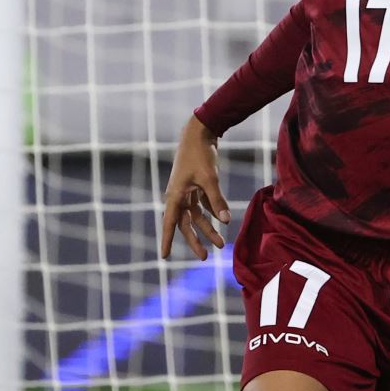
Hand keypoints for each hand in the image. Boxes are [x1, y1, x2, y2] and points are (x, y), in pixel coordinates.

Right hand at [160, 116, 229, 260]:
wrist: (200, 132)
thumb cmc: (200, 154)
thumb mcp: (209, 178)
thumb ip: (217, 201)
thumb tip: (225, 221)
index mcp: (175, 195)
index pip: (169, 223)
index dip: (167, 240)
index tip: (164, 257)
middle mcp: (178, 195)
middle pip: (186, 224)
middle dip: (195, 240)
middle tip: (205, 257)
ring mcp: (187, 190)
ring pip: (196, 216)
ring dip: (208, 229)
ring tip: (221, 243)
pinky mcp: (196, 185)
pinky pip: (203, 204)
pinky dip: (211, 212)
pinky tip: (221, 221)